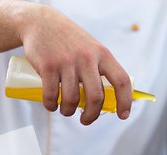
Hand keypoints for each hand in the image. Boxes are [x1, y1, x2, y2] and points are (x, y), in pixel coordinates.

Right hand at [18, 4, 132, 124]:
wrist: (41, 23)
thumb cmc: (69, 40)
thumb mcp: (91, 48)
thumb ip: (100, 69)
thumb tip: (106, 100)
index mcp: (102, 54)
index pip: (121, 80)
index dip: (125, 101)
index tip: (123, 115)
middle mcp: (87, 58)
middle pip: (96, 97)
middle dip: (91, 115)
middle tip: (86, 120)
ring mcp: (67, 62)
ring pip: (72, 99)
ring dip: (68, 111)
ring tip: (65, 110)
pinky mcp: (48, 66)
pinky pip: (52, 95)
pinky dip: (51, 105)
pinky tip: (51, 105)